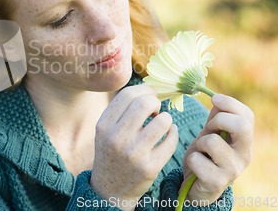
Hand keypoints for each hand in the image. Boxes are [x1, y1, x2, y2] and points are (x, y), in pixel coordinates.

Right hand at [90, 85, 178, 209]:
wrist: (111, 189)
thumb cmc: (112, 152)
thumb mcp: (106, 130)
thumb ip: (121, 110)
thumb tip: (148, 88)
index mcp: (104, 125)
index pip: (127, 95)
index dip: (144, 90)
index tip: (150, 96)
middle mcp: (116, 138)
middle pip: (144, 103)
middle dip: (155, 103)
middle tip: (155, 110)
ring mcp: (133, 154)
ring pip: (162, 121)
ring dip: (166, 118)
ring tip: (162, 123)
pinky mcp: (150, 167)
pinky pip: (171, 140)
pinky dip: (173, 133)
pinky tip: (169, 134)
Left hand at [182, 94, 253, 204]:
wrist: (196, 187)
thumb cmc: (205, 156)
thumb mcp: (211, 133)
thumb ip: (216, 118)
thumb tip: (216, 98)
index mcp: (244, 141)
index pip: (247, 115)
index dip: (229, 103)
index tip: (214, 100)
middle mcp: (244, 155)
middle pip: (241, 126)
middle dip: (217, 121)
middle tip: (208, 129)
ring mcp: (232, 170)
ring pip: (212, 141)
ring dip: (199, 142)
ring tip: (201, 151)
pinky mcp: (216, 182)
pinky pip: (197, 159)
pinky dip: (191, 159)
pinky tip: (196, 166)